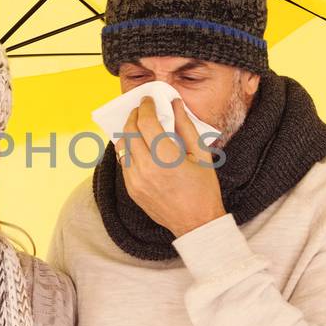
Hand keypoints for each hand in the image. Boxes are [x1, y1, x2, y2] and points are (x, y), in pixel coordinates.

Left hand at [117, 95, 225, 237]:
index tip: (148, 101)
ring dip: (128, 132)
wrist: (196, 224)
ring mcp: (136, 180)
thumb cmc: (204, 189)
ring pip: (122, 147)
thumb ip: (186, 126)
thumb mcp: (202, 154)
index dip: (145, 107)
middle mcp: (146, 168)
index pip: (145, 122)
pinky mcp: (131, 190)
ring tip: (137, 126)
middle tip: (141, 110)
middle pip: (129, 131)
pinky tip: (138, 146)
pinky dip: (128, 150)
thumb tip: (175, 104)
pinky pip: (124, 162)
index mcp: (166, 157)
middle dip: (133, 116)